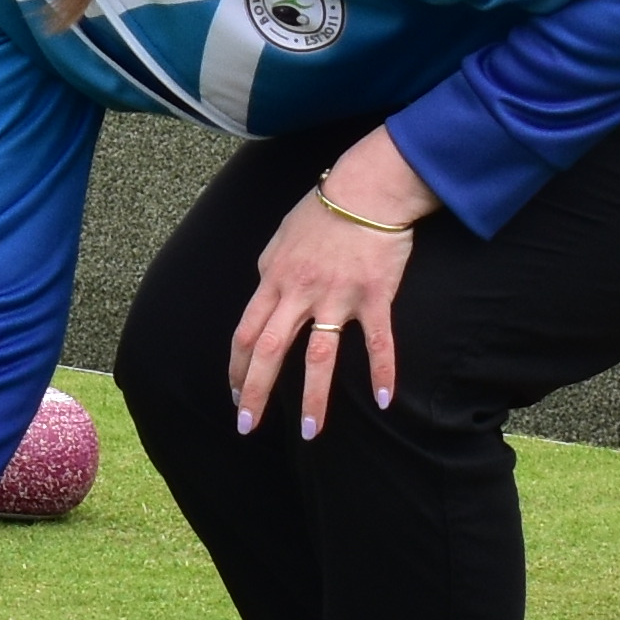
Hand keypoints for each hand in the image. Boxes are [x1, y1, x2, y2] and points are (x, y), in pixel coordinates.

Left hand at [231, 128, 429, 438]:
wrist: (367, 187)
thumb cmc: (324, 209)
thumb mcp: (281, 237)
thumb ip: (270, 271)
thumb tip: (263, 294)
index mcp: (274, 280)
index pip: (246, 333)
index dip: (238, 368)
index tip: (235, 395)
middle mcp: (300, 292)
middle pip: (270, 350)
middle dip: (256, 392)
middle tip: (247, 426)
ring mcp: (337, 296)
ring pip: (319, 355)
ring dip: (313, 397)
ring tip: (310, 432)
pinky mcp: (374, 295)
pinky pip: (378, 341)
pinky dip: (383, 372)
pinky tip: (383, 401)